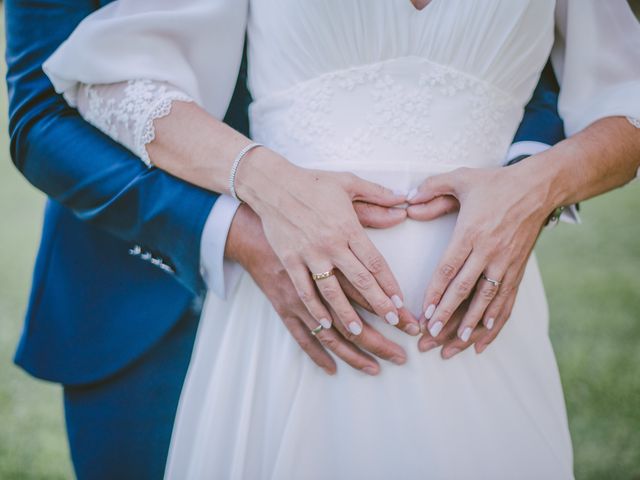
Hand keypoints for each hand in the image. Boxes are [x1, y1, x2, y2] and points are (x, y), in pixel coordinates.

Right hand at [236, 148, 419, 336]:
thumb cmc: (312, 183)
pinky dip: (315, 308)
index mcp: (348, 227)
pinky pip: (304, 289)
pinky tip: (325, 323)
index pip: (375, 261)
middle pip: (359, 280)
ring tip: (360, 332)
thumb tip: (403, 203)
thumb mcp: (348, 183)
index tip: (401, 301)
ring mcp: (308, 254)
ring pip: (332, 291)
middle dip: (378, 304)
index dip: (390, 284)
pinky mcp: (290, 260)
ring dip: (347, 314)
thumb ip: (377, 196)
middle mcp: (330, 244)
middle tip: (394, 322)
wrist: (272, 184)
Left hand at [407, 165, 549, 353]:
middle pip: (464, 291)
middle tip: (429, 338)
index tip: (424, 314)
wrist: (539, 188)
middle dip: (445, 317)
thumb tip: (408, 201)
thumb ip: (432, 188)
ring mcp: (505, 263)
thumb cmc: (496, 183)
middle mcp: (489, 251)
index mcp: (471, 232)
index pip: (450, 269)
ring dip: (469, 327)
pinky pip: (506, 301)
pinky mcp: (517, 270)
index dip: (436, 293)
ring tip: (452, 347)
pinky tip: (482, 340)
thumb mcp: (461, 178)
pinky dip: (495, 323)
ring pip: (486, 302)